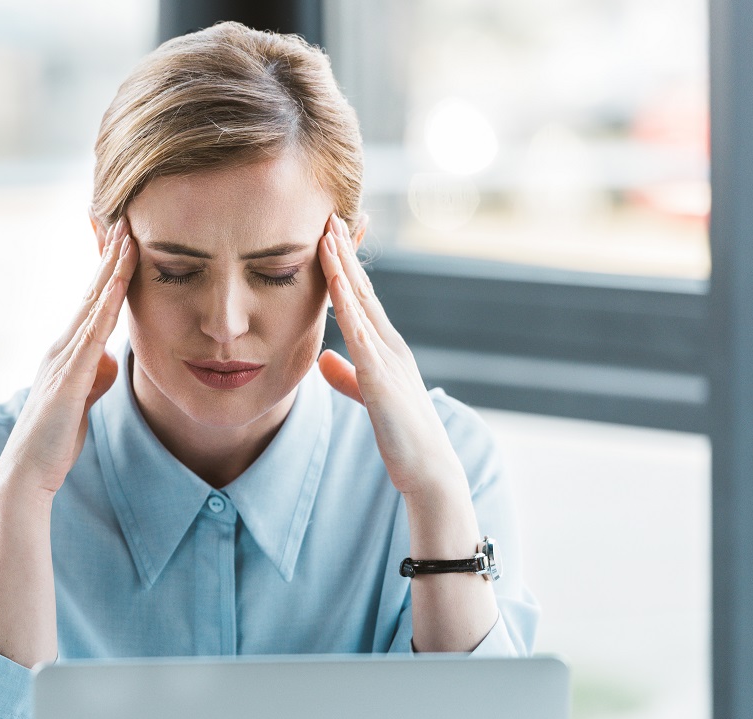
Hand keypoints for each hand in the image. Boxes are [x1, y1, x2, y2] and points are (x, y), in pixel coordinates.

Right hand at [0, 218, 137, 496]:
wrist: (27, 471)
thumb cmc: (54, 439)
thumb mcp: (82, 400)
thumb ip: (94, 377)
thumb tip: (107, 361)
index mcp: (67, 352)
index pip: (93, 303)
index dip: (108, 270)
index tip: (124, 239)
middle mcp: (62, 347)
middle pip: (91, 292)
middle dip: (109, 254)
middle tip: (125, 217)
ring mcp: (63, 359)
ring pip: (93, 304)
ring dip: (110, 269)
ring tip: (127, 235)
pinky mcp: (68, 378)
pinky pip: (92, 334)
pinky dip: (106, 306)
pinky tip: (118, 283)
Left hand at [316, 214, 463, 498]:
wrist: (429, 470)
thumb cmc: (401, 436)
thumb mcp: (367, 398)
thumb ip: (346, 376)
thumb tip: (322, 358)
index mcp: (386, 348)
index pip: (361, 298)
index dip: (344, 266)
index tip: (328, 234)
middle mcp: (390, 345)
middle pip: (362, 289)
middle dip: (344, 252)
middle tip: (328, 214)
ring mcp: (388, 359)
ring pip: (361, 302)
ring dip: (343, 266)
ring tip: (327, 232)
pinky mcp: (382, 378)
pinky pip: (360, 333)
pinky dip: (347, 305)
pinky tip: (335, 281)